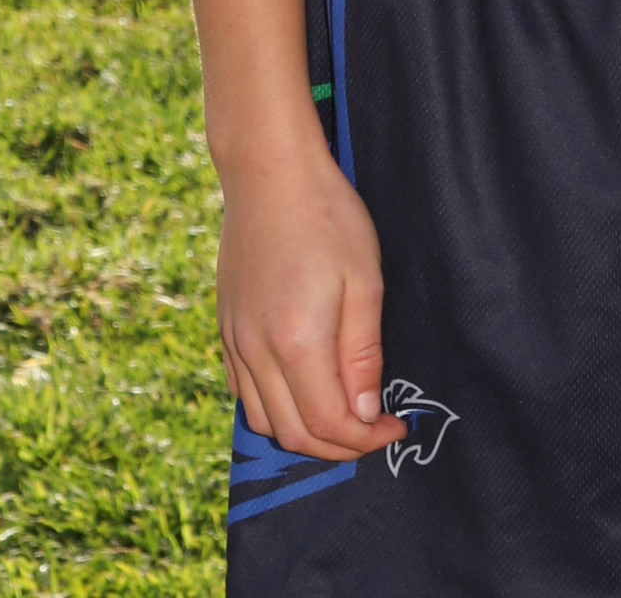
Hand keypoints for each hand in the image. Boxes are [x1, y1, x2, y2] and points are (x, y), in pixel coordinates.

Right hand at [218, 136, 409, 462]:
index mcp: (295, 341)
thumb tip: (365, 413)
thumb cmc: (327, 216)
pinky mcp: (225, 327)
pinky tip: (302, 391)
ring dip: (304, 434)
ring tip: (343, 417)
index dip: (366, 439)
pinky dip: (274, 409)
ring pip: (263, 420)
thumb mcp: (364, 280)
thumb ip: (362, 354)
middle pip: (293, 434)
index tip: (395, 426)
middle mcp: (256, 351)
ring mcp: (234, 341)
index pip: (328, 424)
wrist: (269, 172)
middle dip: (339, 447)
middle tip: (374, 430)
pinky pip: (243, 392)